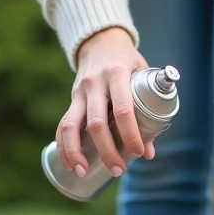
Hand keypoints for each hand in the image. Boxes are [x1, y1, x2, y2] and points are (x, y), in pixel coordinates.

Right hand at [58, 27, 150, 177]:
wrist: (101, 41)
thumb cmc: (128, 63)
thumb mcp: (143, 77)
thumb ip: (148, 111)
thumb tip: (150, 151)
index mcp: (118, 75)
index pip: (123, 109)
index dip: (130, 134)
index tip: (138, 152)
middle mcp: (95, 83)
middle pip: (97, 123)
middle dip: (107, 150)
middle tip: (118, 171)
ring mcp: (80, 91)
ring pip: (72, 125)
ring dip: (76, 152)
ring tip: (83, 172)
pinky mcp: (72, 99)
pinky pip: (63, 125)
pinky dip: (64, 146)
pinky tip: (70, 164)